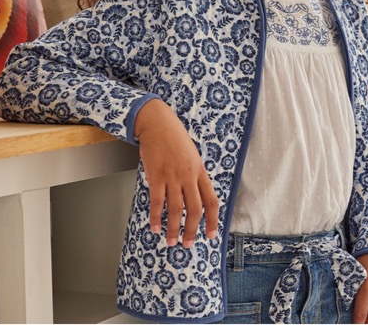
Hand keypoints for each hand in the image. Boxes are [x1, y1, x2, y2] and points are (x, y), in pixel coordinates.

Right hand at [134, 99, 218, 247]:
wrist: (157, 123)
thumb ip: (195, 175)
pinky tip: (155, 227)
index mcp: (200, 171)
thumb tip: (196, 195)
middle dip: (192, 230)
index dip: (213, 220)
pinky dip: (156, 217)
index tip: (211, 235)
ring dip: (174, 229)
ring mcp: (172, 176)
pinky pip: (157, 201)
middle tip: (188, 244)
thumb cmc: (174, 138)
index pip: (211, 200)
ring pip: (176, 209)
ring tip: (171, 241)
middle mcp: (188, 176)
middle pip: (194, 209)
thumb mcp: (192, 155)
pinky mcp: (156, 176)